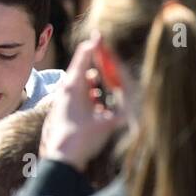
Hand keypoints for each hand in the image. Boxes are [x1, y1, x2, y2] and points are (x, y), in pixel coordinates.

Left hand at [39, 32, 124, 171]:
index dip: (95, 45)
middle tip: (107, 57)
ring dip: (91, 82)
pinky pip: (73, 98)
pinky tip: (96, 104)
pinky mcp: (58, 113)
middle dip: (95, 64)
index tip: (101, 35)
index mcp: (73, 87)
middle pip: (81, 69)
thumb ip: (126, 108)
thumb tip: (137, 97)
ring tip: (102, 85)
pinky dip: (86, 96)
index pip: (84, 56)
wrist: (60, 160)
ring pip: (77, 84)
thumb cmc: (84, 139)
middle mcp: (63, 91)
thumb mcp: (110, 122)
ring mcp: (59, 102)